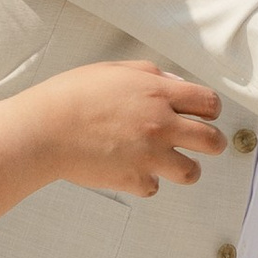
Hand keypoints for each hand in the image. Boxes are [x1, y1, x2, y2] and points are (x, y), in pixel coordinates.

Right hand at [35, 61, 226, 198]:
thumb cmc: (73, 95)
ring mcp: (149, 155)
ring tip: (172, 164)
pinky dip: (145, 181)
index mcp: (158, 93)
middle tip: (205, 144)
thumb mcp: (115, 70)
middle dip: (213, 143)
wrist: (43, 130)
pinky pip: (154, 187)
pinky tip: (131, 170)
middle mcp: (160, 125)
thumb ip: (153, 75)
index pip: (209, 103)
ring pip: (191, 172)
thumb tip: (179, 83)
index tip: (205, 115)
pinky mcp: (133, 179)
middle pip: (212, 141)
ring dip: (186, 168)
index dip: (211, 110)